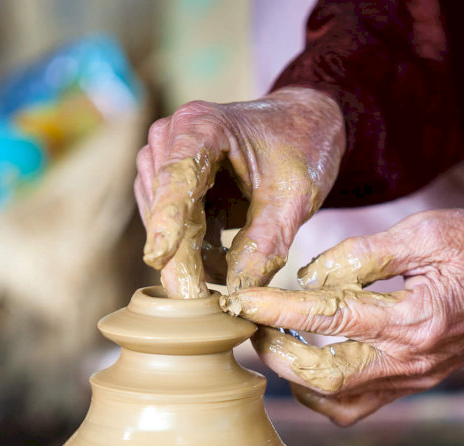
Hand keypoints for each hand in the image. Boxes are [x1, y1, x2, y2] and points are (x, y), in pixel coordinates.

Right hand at [136, 87, 344, 297]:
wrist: (303, 127)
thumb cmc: (302, 148)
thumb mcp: (296, 196)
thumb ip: (267, 242)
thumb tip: (237, 291)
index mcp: (201, 125)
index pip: (177, 176)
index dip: (167, 219)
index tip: (160, 257)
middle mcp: (170, 139)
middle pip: (164, 208)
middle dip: (181, 257)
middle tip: (199, 303)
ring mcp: (163, 163)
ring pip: (165, 226)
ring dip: (193, 258)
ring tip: (234, 274)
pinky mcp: (169, 189)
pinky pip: (174, 231)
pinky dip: (197, 253)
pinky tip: (226, 265)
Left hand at [220, 210, 463, 424]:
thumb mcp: (430, 231)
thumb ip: (364, 254)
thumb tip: (312, 275)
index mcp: (414, 317)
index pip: (325, 315)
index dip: (274, 307)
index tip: (237, 298)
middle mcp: (412, 360)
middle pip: (320, 379)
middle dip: (274, 353)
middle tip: (251, 322)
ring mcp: (415, 378)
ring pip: (336, 405)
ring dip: (296, 379)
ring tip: (278, 340)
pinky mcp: (418, 382)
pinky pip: (360, 406)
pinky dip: (326, 391)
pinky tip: (314, 358)